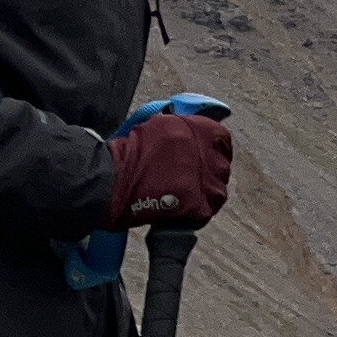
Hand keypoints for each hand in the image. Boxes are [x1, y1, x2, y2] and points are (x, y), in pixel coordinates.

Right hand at [105, 107, 230, 228]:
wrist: (113, 179)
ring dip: (204, 192)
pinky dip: (196, 210)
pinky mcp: (200, 206)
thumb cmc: (131, 153)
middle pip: (221, 165)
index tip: (206, 155)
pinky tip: (182, 207)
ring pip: (218, 189)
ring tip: (183, 193)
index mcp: (201, 130)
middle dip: (208, 171)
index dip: (213, 149)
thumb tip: (196, 137)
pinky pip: (207, 210)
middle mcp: (208, 154)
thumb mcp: (161, 126)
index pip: (222, 139)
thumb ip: (185, 130)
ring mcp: (207, 182)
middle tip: (188, 177)